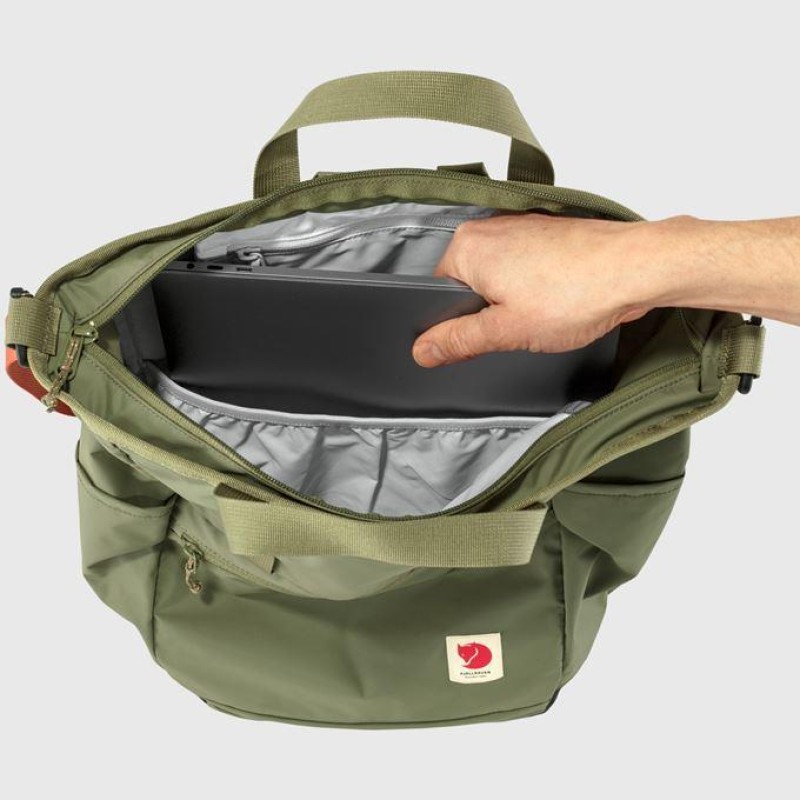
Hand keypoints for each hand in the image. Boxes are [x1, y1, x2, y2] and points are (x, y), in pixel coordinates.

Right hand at [412, 213, 657, 366]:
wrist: (637, 268)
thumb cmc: (579, 290)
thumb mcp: (506, 330)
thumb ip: (459, 340)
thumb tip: (423, 349)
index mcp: (468, 247)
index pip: (438, 294)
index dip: (456, 325)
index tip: (478, 339)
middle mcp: (490, 229)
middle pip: (469, 286)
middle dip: (489, 313)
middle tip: (517, 327)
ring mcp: (520, 227)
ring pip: (499, 278)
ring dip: (515, 301)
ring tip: (543, 312)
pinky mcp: (546, 233)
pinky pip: (524, 267)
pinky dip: (535, 287)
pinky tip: (557, 301)